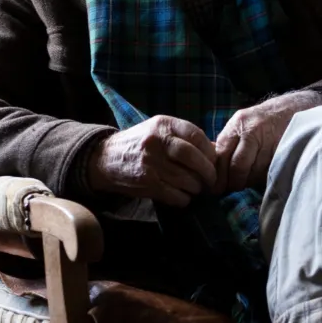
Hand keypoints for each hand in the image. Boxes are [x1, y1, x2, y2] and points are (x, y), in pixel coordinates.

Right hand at [87, 115, 217, 206]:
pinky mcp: (147, 183)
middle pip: (192, 157)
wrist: (105, 158)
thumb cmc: (140, 144)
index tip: (213, 160)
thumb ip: (184, 137)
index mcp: (163, 124)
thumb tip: (216, 151)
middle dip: (207, 171)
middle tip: (211, 179)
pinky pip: (175, 195)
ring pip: (186, 179)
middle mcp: (156, 141)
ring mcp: (151, 163)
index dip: (209, 150)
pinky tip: (183, 196)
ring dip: (196, 187)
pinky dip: (184, 198)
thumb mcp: (159, 130)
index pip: (196, 135)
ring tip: (195, 188)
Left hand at [213, 90, 321, 193]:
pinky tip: (264, 174)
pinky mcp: (284, 148)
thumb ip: (228, 144)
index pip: (222, 156)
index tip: (216, 187)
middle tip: (233, 188)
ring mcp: (270, 139)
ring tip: (250, 180)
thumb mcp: (243, 125)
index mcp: (237, 125)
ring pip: (255, 171)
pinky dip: (265, 176)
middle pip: (238, 167)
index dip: (219, 175)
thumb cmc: (264, 121)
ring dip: (250, 181)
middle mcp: (252, 130)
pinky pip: (270, 170)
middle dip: (234, 182)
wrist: (295, 108)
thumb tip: (214, 172)